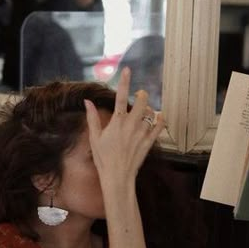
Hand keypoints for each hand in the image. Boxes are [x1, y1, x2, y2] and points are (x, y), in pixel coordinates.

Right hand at [85, 67, 163, 188]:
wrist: (117, 177)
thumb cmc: (103, 158)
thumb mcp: (94, 138)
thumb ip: (92, 118)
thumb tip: (87, 102)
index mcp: (117, 122)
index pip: (120, 97)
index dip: (124, 81)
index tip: (127, 70)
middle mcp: (131, 125)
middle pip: (142, 102)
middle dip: (142, 95)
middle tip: (139, 94)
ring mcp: (142, 133)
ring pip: (151, 114)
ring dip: (149, 109)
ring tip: (144, 110)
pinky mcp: (149, 142)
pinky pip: (159, 127)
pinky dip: (161, 120)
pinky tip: (160, 117)